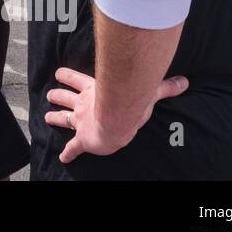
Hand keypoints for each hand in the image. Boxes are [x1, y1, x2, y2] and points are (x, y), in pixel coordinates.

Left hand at [45, 67, 188, 163]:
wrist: (117, 119)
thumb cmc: (130, 101)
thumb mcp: (147, 91)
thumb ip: (164, 86)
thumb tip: (184, 81)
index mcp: (94, 90)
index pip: (77, 79)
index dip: (66, 76)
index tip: (58, 73)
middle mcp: (84, 104)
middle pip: (65, 97)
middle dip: (57, 96)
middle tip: (50, 95)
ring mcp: (82, 121)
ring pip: (64, 118)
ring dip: (55, 117)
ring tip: (47, 117)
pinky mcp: (83, 139)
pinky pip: (73, 148)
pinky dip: (67, 153)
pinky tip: (62, 158)